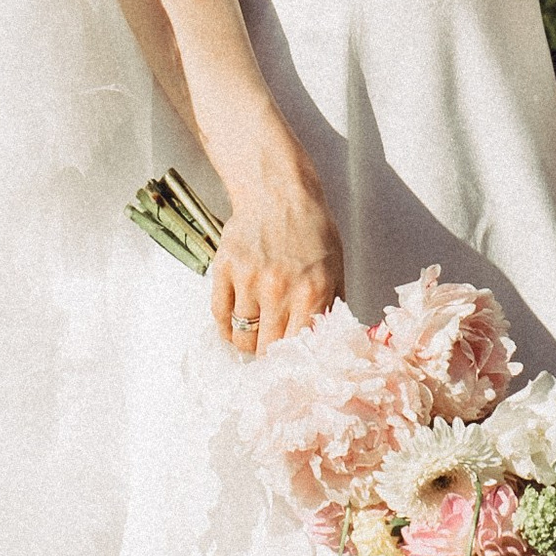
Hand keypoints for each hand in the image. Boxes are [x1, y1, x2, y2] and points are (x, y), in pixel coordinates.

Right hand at [207, 166, 343, 354]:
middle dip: (269, 355)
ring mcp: (248, 280)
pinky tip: (235, 324)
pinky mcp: (224, 269)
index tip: (290, 361)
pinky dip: (226, 327)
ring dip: (246, 342)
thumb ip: (331, 307)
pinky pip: (219, 314)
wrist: (279, 193)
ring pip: (241, 336)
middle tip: (270, 351)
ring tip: (253, 336)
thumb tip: (328, 343)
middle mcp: (279, 289)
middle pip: (266, 347)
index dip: (293, 359)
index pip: (298, 347)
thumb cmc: (310, 229)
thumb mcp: (335, 268)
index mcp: (312, 292)